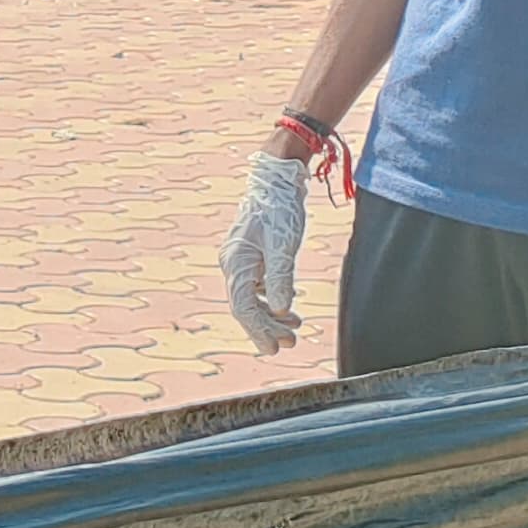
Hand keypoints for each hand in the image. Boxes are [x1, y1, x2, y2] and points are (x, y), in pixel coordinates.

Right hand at [220, 150, 309, 354]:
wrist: (276, 179)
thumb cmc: (279, 208)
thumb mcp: (284, 244)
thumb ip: (281, 278)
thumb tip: (280, 310)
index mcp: (237, 262)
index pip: (243, 307)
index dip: (258, 330)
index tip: (273, 349)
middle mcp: (233, 263)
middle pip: (245, 306)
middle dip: (267, 327)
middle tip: (290, 343)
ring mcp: (241, 260)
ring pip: (251, 298)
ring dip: (271, 315)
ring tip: (293, 328)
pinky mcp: (251, 255)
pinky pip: (256, 286)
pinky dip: (271, 299)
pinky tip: (287, 307)